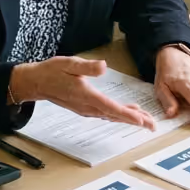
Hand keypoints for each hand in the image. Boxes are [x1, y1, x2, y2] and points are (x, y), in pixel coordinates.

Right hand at [12, 57, 154, 128]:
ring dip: (129, 119)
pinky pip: (106, 114)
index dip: (128, 114)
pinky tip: (127, 113)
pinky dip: (119, 115)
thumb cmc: (52, 71)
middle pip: (115, 116)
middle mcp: (88, 106)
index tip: (142, 120)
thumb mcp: (69, 63)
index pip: (111, 107)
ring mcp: (86, 109)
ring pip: (112, 116)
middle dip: (135, 121)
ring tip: (146, 121)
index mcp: (86, 95)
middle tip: (153, 125)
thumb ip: (86, 67)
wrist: (37, 82)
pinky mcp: (85, 108)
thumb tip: (103, 67)